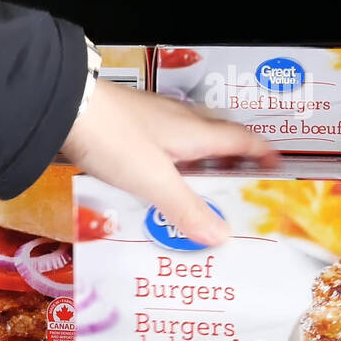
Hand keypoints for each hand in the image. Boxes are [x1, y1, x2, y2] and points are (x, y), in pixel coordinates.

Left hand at [61, 80, 277, 244]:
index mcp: (194, 131)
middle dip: (230, 153)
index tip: (275, 163)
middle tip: (237, 176)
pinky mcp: (123, 119)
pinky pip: (157, 137)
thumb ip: (186, 208)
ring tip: (197, 179)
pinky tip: (151, 168)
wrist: (65, 106)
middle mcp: (176, 118)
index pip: (239, 139)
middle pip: (215, 133)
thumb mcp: (154, 181)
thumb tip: (221, 235)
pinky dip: (166, 154)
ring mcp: (148, 116)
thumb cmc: (113, 138)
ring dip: (196, 154)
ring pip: (184, 134)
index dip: (260, 152)